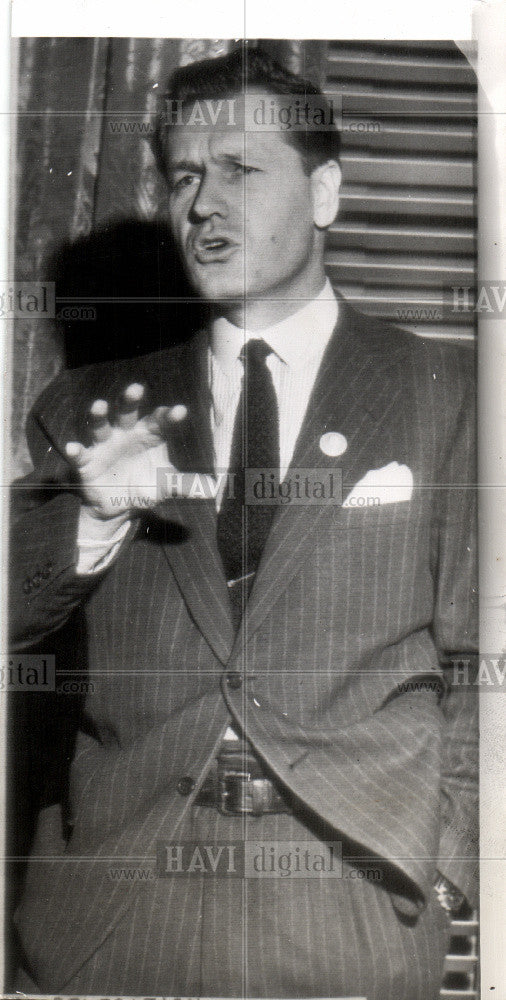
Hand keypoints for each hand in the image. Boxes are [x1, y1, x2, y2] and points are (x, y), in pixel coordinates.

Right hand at [64, 383, 195, 519]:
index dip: (169, 416)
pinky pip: (80, 454)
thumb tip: (212, 489)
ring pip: (101, 425)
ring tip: (99, 406)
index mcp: (148, 435)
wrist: (118, 505)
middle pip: (128, 412)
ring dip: (99, 415)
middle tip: (136, 389)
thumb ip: (185, 485)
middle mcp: (126, 434)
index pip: (160, 421)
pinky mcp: (87, 461)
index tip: (180, 411)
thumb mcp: (165, 486)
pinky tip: (72, 447)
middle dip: (130, 400)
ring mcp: (105, 445)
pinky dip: (75, 450)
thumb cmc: (144, 485)